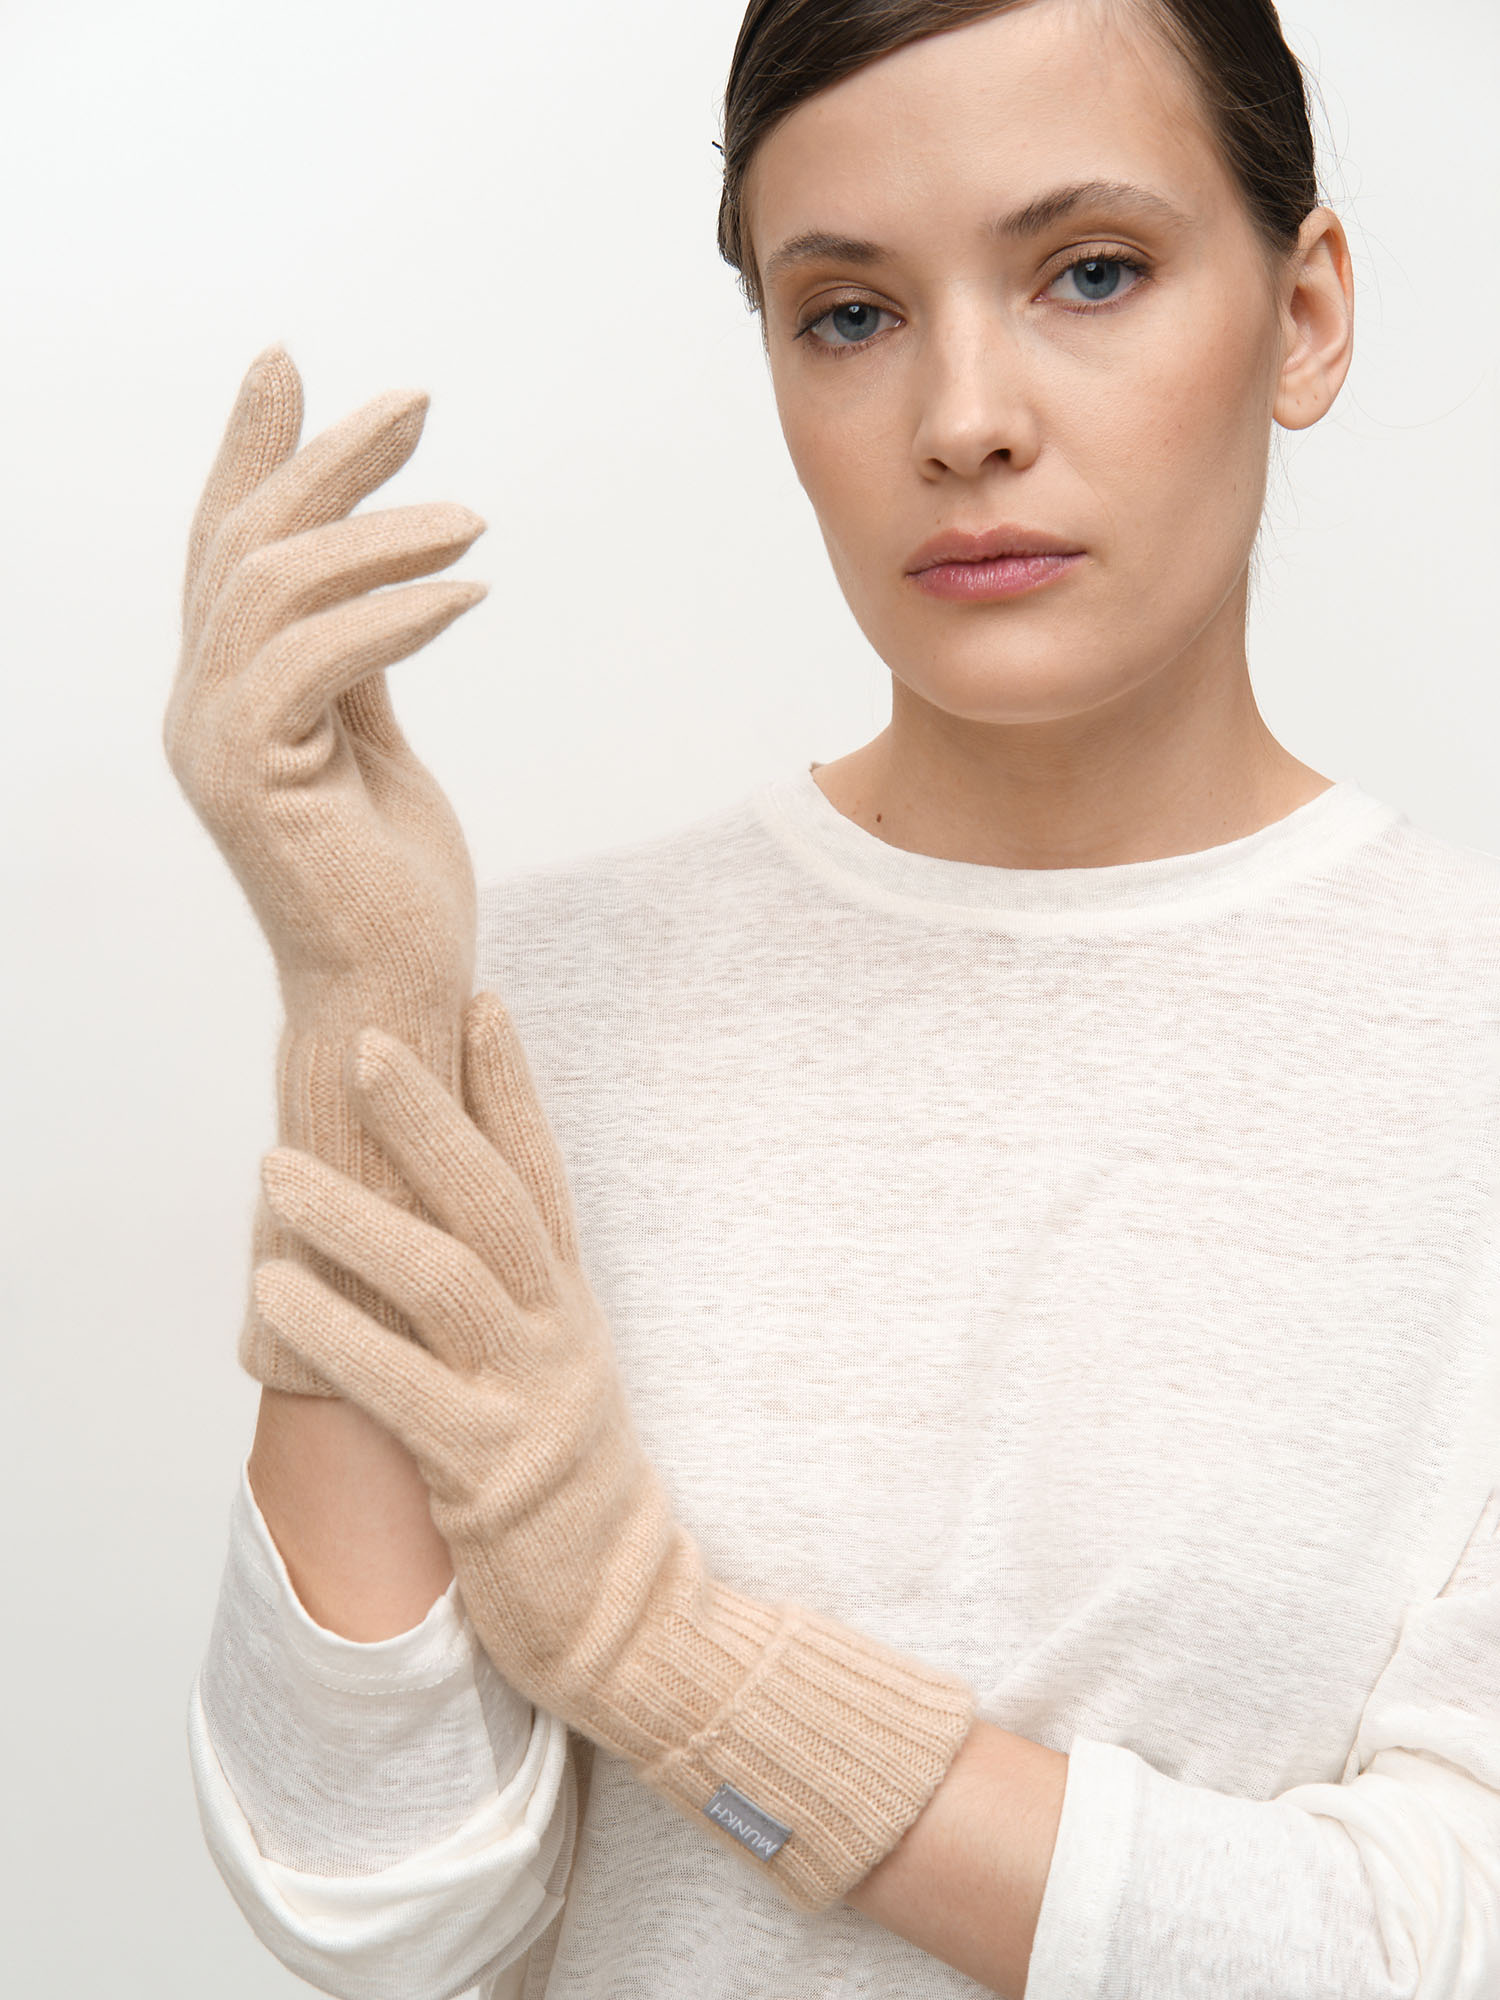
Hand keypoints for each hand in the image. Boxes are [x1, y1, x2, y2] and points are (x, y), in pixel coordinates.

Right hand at [165, 344, 482, 1055]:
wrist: (394, 991)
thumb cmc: (390, 881)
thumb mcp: (373, 741)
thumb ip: (353, 657)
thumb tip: (373, 564)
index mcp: (224, 693)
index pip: (224, 546)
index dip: (251, 451)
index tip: (290, 364)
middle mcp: (200, 708)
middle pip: (244, 544)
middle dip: (328, 462)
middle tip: (418, 405)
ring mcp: (216, 744)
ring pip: (272, 588)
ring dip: (379, 536)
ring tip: (473, 520)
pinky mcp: (253, 782)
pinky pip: (317, 659)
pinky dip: (396, 613)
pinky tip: (468, 592)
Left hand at [252, 995, 976, 1912]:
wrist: (635, 1617)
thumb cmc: (576, 1496)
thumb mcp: (553, 1381)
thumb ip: (503, 1308)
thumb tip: (423, 1230)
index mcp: (571, 1308)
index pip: (545, 1174)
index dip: (514, 1087)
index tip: (484, 1003)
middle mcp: (557, 1336)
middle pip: (497, 1202)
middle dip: (436, 1117)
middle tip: (370, 1047)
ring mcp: (527, 1400)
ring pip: (444, 1281)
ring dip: (357, 1217)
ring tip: (276, 1170)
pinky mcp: (486, 1471)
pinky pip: (399, 1386)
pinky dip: (334, 1333)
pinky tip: (273, 1293)